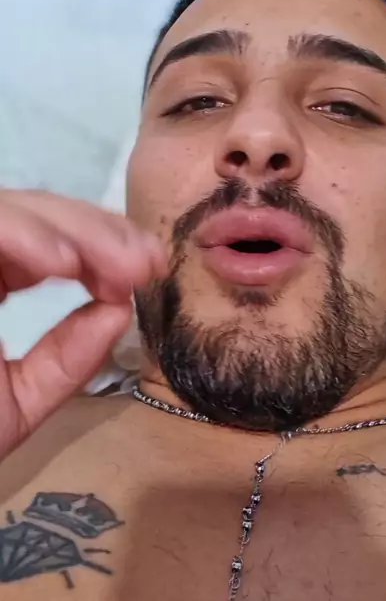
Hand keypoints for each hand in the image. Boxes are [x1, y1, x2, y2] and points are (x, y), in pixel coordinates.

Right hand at [0, 188, 164, 460]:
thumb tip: (120, 309)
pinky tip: (60, 262)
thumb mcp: (17, 402)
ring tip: (115, 264)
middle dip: (98, 231)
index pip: (48, 242)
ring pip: (6, 206)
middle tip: (145, 260)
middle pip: (34, 214)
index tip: (147, 268)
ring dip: (67, 228)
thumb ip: (66, 358)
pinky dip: (18, 233)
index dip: (102, 244)